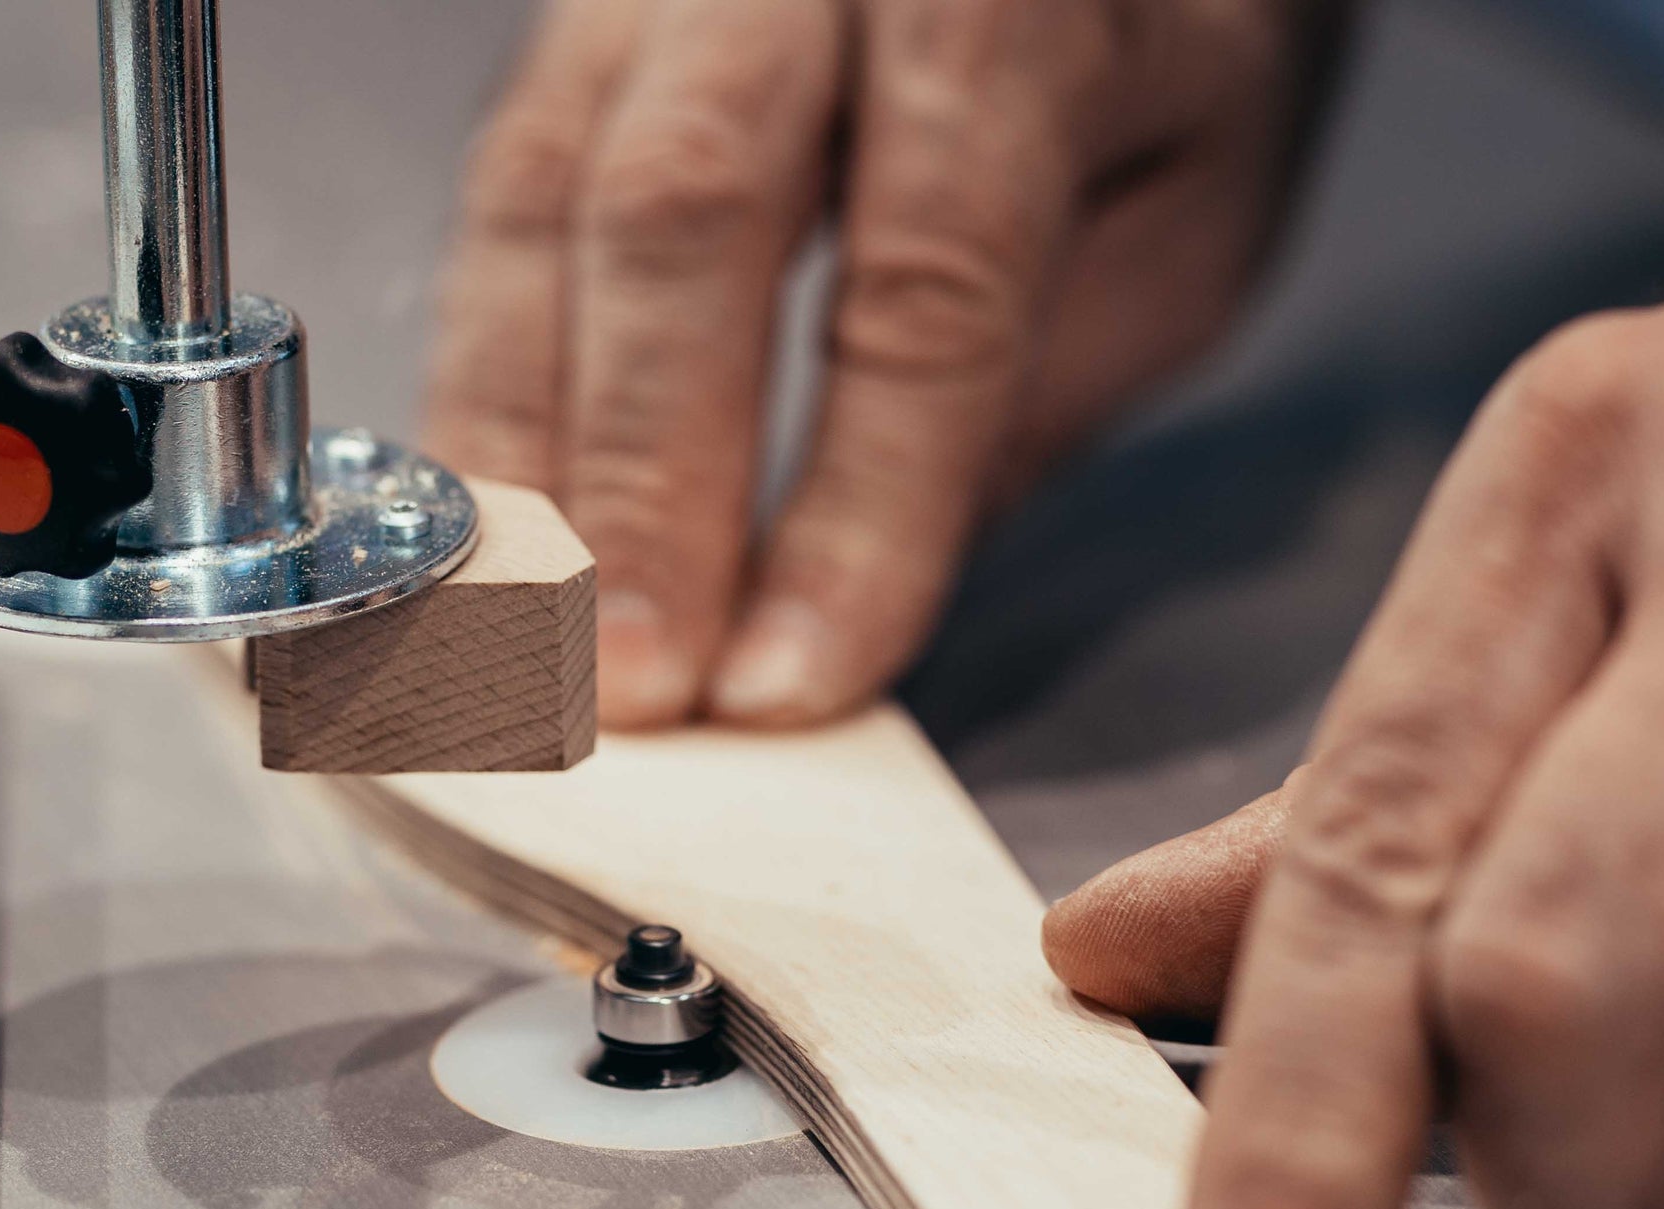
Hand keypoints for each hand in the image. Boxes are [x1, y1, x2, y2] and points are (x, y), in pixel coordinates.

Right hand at [422, 0, 1339, 729]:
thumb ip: (1027, 399)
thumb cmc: (1147, 59)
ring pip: (545, 206)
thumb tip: (838, 616)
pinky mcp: (570, 36)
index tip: (795, 680)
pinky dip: (482, 394)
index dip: (857, 506)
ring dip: (529, 454)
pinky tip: (486, 534)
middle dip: (650, 481)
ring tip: (534, 641)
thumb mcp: (1181, 223)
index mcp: (1006, 2)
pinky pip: (493, 211)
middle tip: (638, 686)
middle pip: (687, 217)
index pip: (926, 281)